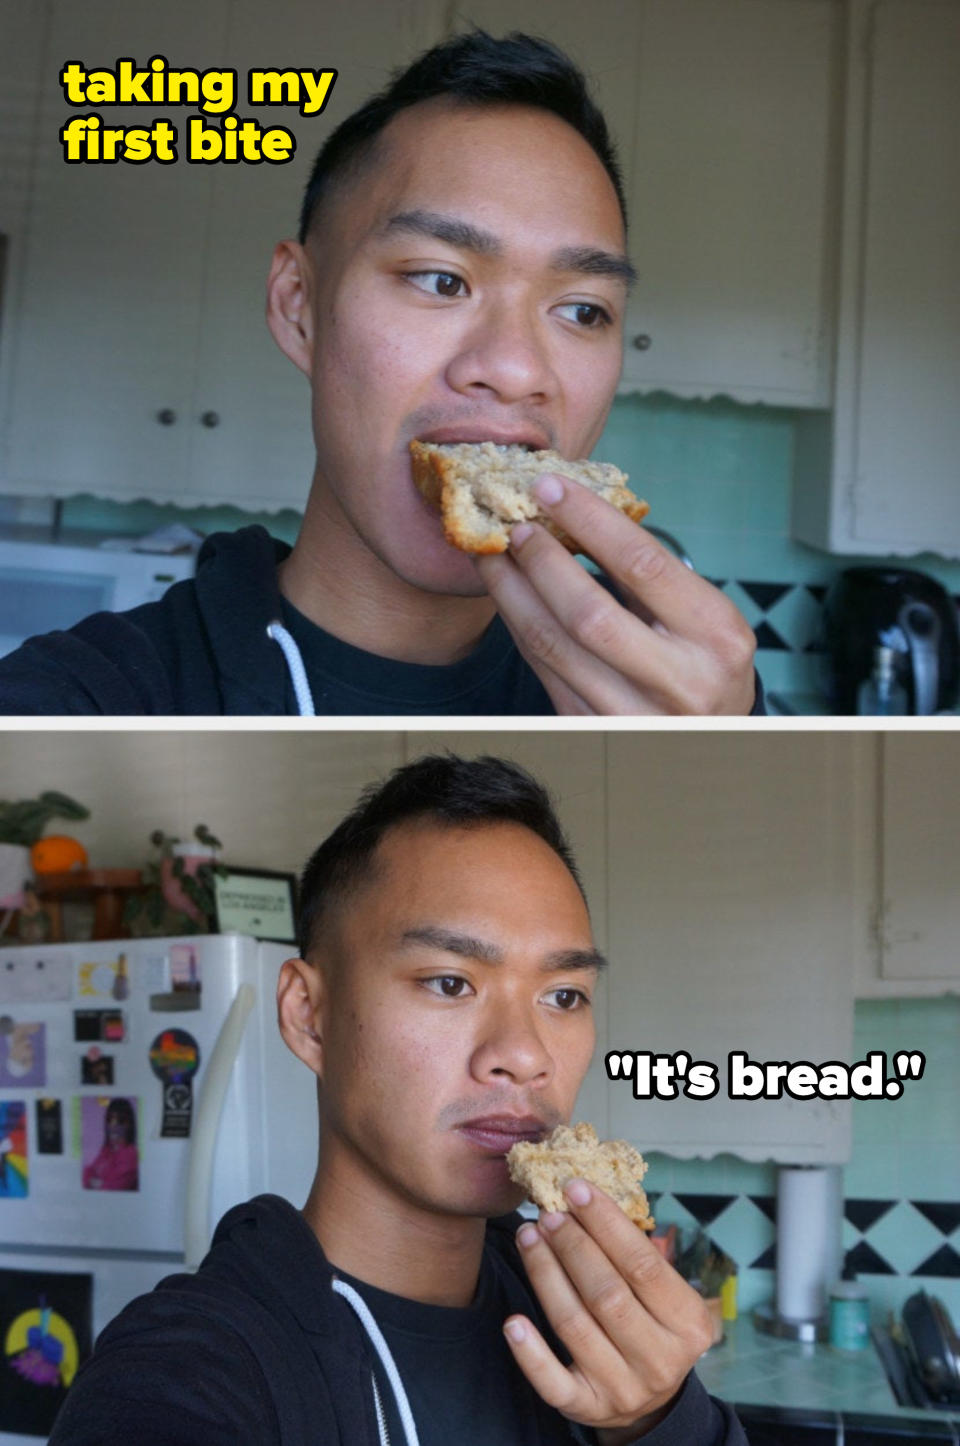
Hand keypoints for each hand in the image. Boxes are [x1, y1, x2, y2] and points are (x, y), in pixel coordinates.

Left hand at [475, 474, 755, 714]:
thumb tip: (572, 514)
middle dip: (541, 562)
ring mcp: (633, 716)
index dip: (589, 520)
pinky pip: (543, 671)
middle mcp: (680, 682)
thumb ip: (646, 574)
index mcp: (716, 636)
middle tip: (513, 526)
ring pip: (552, 647)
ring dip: (513, 594)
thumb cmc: (704, 660)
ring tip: (494, 556)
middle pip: (588, 614)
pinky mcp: (593, 731)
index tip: (549, 487)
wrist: (711, 736)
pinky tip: (508, 597)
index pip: (643, 565)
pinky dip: (520, 626)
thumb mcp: (701, 613)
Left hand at [504, 1179, 713, 1440]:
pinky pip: (555, 1383)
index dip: (606, 1222)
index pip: (643, 1264)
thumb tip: (589, 1198)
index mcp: (688, 1322)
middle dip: (572, 1245)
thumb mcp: (667, 1295)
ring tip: (529, 1236)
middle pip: (606, 1293)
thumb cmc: (653, 1324)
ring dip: (546, 1274)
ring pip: (575, 1324)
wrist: (653, 1401)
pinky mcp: (589, 1408)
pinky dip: (531, 1354)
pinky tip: (513, 1322)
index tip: (575, 1188)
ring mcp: (624, 1388)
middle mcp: (660, 1359)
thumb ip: (638, 1255)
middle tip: (548, 1212)